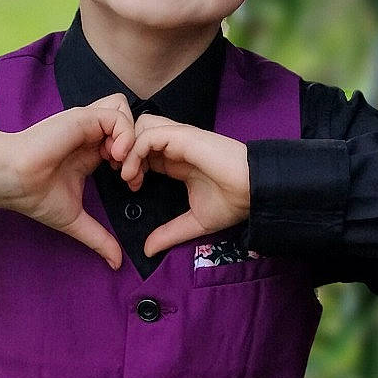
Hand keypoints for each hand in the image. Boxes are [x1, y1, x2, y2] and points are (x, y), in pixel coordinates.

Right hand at [0, 93, 133, 267]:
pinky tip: (113, 156)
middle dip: (139, 146)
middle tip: (129, 173)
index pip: (127, 143)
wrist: (13, 181)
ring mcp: (87, 124)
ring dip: (131, 136)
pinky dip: (123, 134)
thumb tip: (117, 264)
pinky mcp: (81, 118)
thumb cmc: (35, 196)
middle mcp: (91, 135)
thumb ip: (99, 238)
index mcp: (91, 152)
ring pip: (125, 110)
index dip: (136, 161)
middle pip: (130, 121)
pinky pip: (115, 115)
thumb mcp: (76, 220)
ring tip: (120, 162)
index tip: (130, 185)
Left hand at [105, 114, 251, 258]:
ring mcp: (180, 138)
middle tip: (123, 177)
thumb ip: (169, 233)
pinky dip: (135, 151)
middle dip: (124, 151)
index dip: (131, 163)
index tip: (129, 187)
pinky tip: (134, 173)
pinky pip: (149, 135)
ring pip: (141, 127)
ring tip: (126, 175)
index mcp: (178, 160)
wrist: (255, 192)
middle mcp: (176, 145)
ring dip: (127, 148)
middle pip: (138, 132)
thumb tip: (147, 250)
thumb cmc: (233, 203)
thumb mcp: (194, 222)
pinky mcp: (184, 137)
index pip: (144, 149)